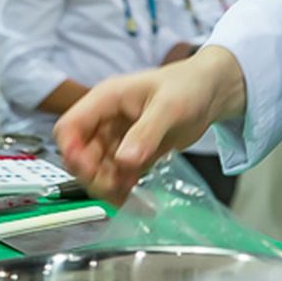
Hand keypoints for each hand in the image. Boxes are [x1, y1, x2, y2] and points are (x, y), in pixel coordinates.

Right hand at [54, 45, 244, 204]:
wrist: (212, 92)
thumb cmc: (189, 86)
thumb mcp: (169, 106)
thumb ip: (146, 132)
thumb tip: (124, 161)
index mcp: (106, 99)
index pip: (70, 126)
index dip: (71, 151)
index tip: (88, 170)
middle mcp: (106, 120)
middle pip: (79, 154)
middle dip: (92, 174)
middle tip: (117, 185)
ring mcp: (118, 138)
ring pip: (96, 169)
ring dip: (107, 184)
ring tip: (130, 190)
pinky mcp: (131, 153)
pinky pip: (116, 176)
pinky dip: (121, 188)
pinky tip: (135, 196)